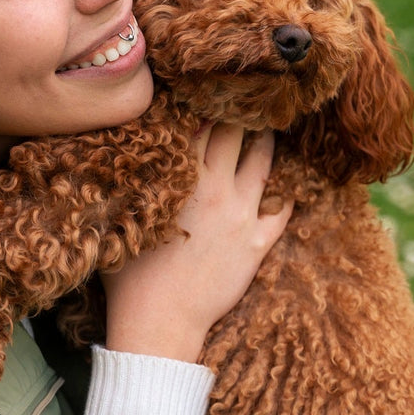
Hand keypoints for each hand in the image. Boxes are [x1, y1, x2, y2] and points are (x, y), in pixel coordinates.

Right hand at [101, 123, 294, 362]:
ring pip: (262, 163)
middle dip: (237, 112)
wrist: (161, 321)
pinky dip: (288, 195)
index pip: (198, 124)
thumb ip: (132, 182)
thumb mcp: (123, 218)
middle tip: (241, 99)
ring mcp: (241, 215)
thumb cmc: (129, 276)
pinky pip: (282, 211)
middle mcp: (216, 188)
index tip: (205, 92)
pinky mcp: (257, 243)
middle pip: (233, 133)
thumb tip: (128, 154)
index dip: (203, 105)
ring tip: (267, 128)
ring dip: (265, 141)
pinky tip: (290, 184)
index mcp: (181, 179)